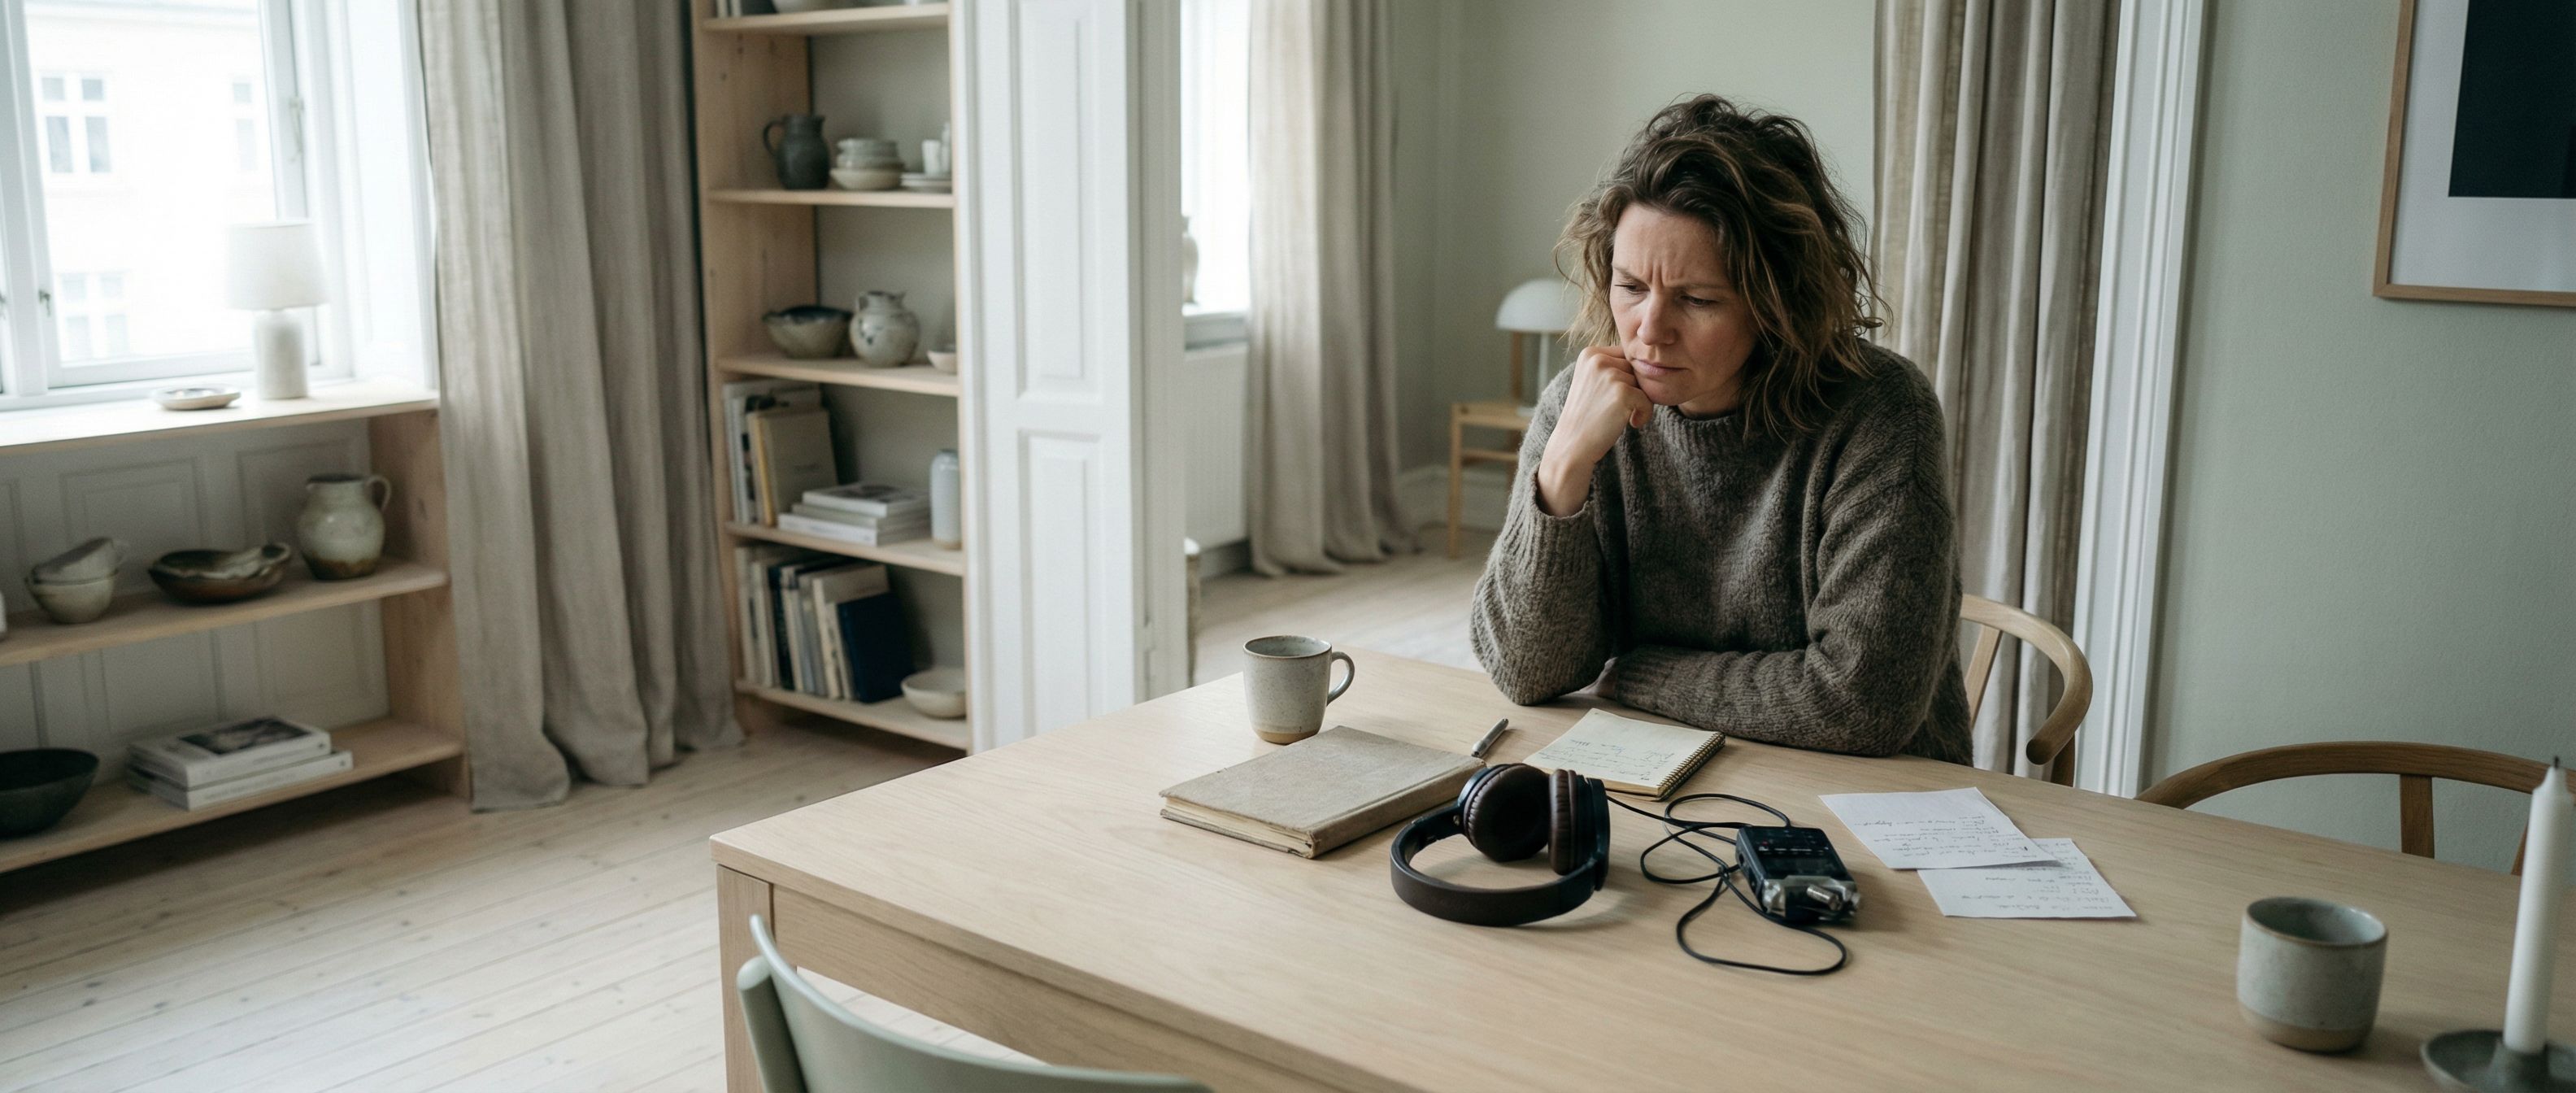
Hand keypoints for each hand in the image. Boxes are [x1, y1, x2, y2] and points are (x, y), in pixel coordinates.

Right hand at [1536, 348, 1651, 514]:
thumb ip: (1614, 367)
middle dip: (1634, 389)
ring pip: (1643, 383)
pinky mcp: (1622, 392)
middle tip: (1619, 408)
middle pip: (1636, 368)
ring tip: (1622, 416)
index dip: (1627, 378)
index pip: (1626, 356)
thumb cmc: (1587, 417)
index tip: (1614, 397)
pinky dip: (1645, 414)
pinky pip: (1648, 399)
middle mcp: (1598, 359)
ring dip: (1640, 402)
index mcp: (1590, 354)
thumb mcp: (1592, 381)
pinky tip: (1632, 423)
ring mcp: (1610, 375)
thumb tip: (1649, 362)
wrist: (1572, 446)